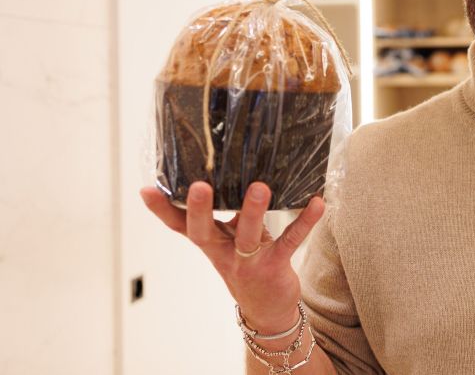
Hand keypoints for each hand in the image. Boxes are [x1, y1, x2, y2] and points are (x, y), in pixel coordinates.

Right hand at [139, 181, 325, 333]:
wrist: (268, 309)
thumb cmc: (248, 264)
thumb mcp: (231, 240)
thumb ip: (228, 214)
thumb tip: (231, 173)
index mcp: (210, 243)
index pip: (180, 226)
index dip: (163, 210)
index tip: (147, 190)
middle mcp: (224, 253)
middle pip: (204, 232)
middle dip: (199, 210)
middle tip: (198, 186)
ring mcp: (248, 262)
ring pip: (247, 236)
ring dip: (254, 211)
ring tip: (260, 187)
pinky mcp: (274, 266)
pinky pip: (289, 241)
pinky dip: (304, 221)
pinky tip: (317, 203)